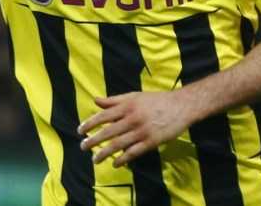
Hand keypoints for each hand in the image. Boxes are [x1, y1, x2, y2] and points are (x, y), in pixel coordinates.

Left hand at [77, 91, 191, 167]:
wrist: (181, 106)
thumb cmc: (155, 100)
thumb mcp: (134, 96)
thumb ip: (114, 100)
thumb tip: (96, 100)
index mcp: (127, 105)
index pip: (103, 115)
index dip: (90, 123)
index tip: (80, 130)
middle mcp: (132, 118)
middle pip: (108, 132)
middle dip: (93, 140)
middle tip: (83, 147)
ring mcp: (142, 131)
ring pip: (119, 144)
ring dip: (105, 153)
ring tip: (95, 159)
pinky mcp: (152, 142)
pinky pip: (134, 152)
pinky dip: (123, 159)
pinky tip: (115, 163)